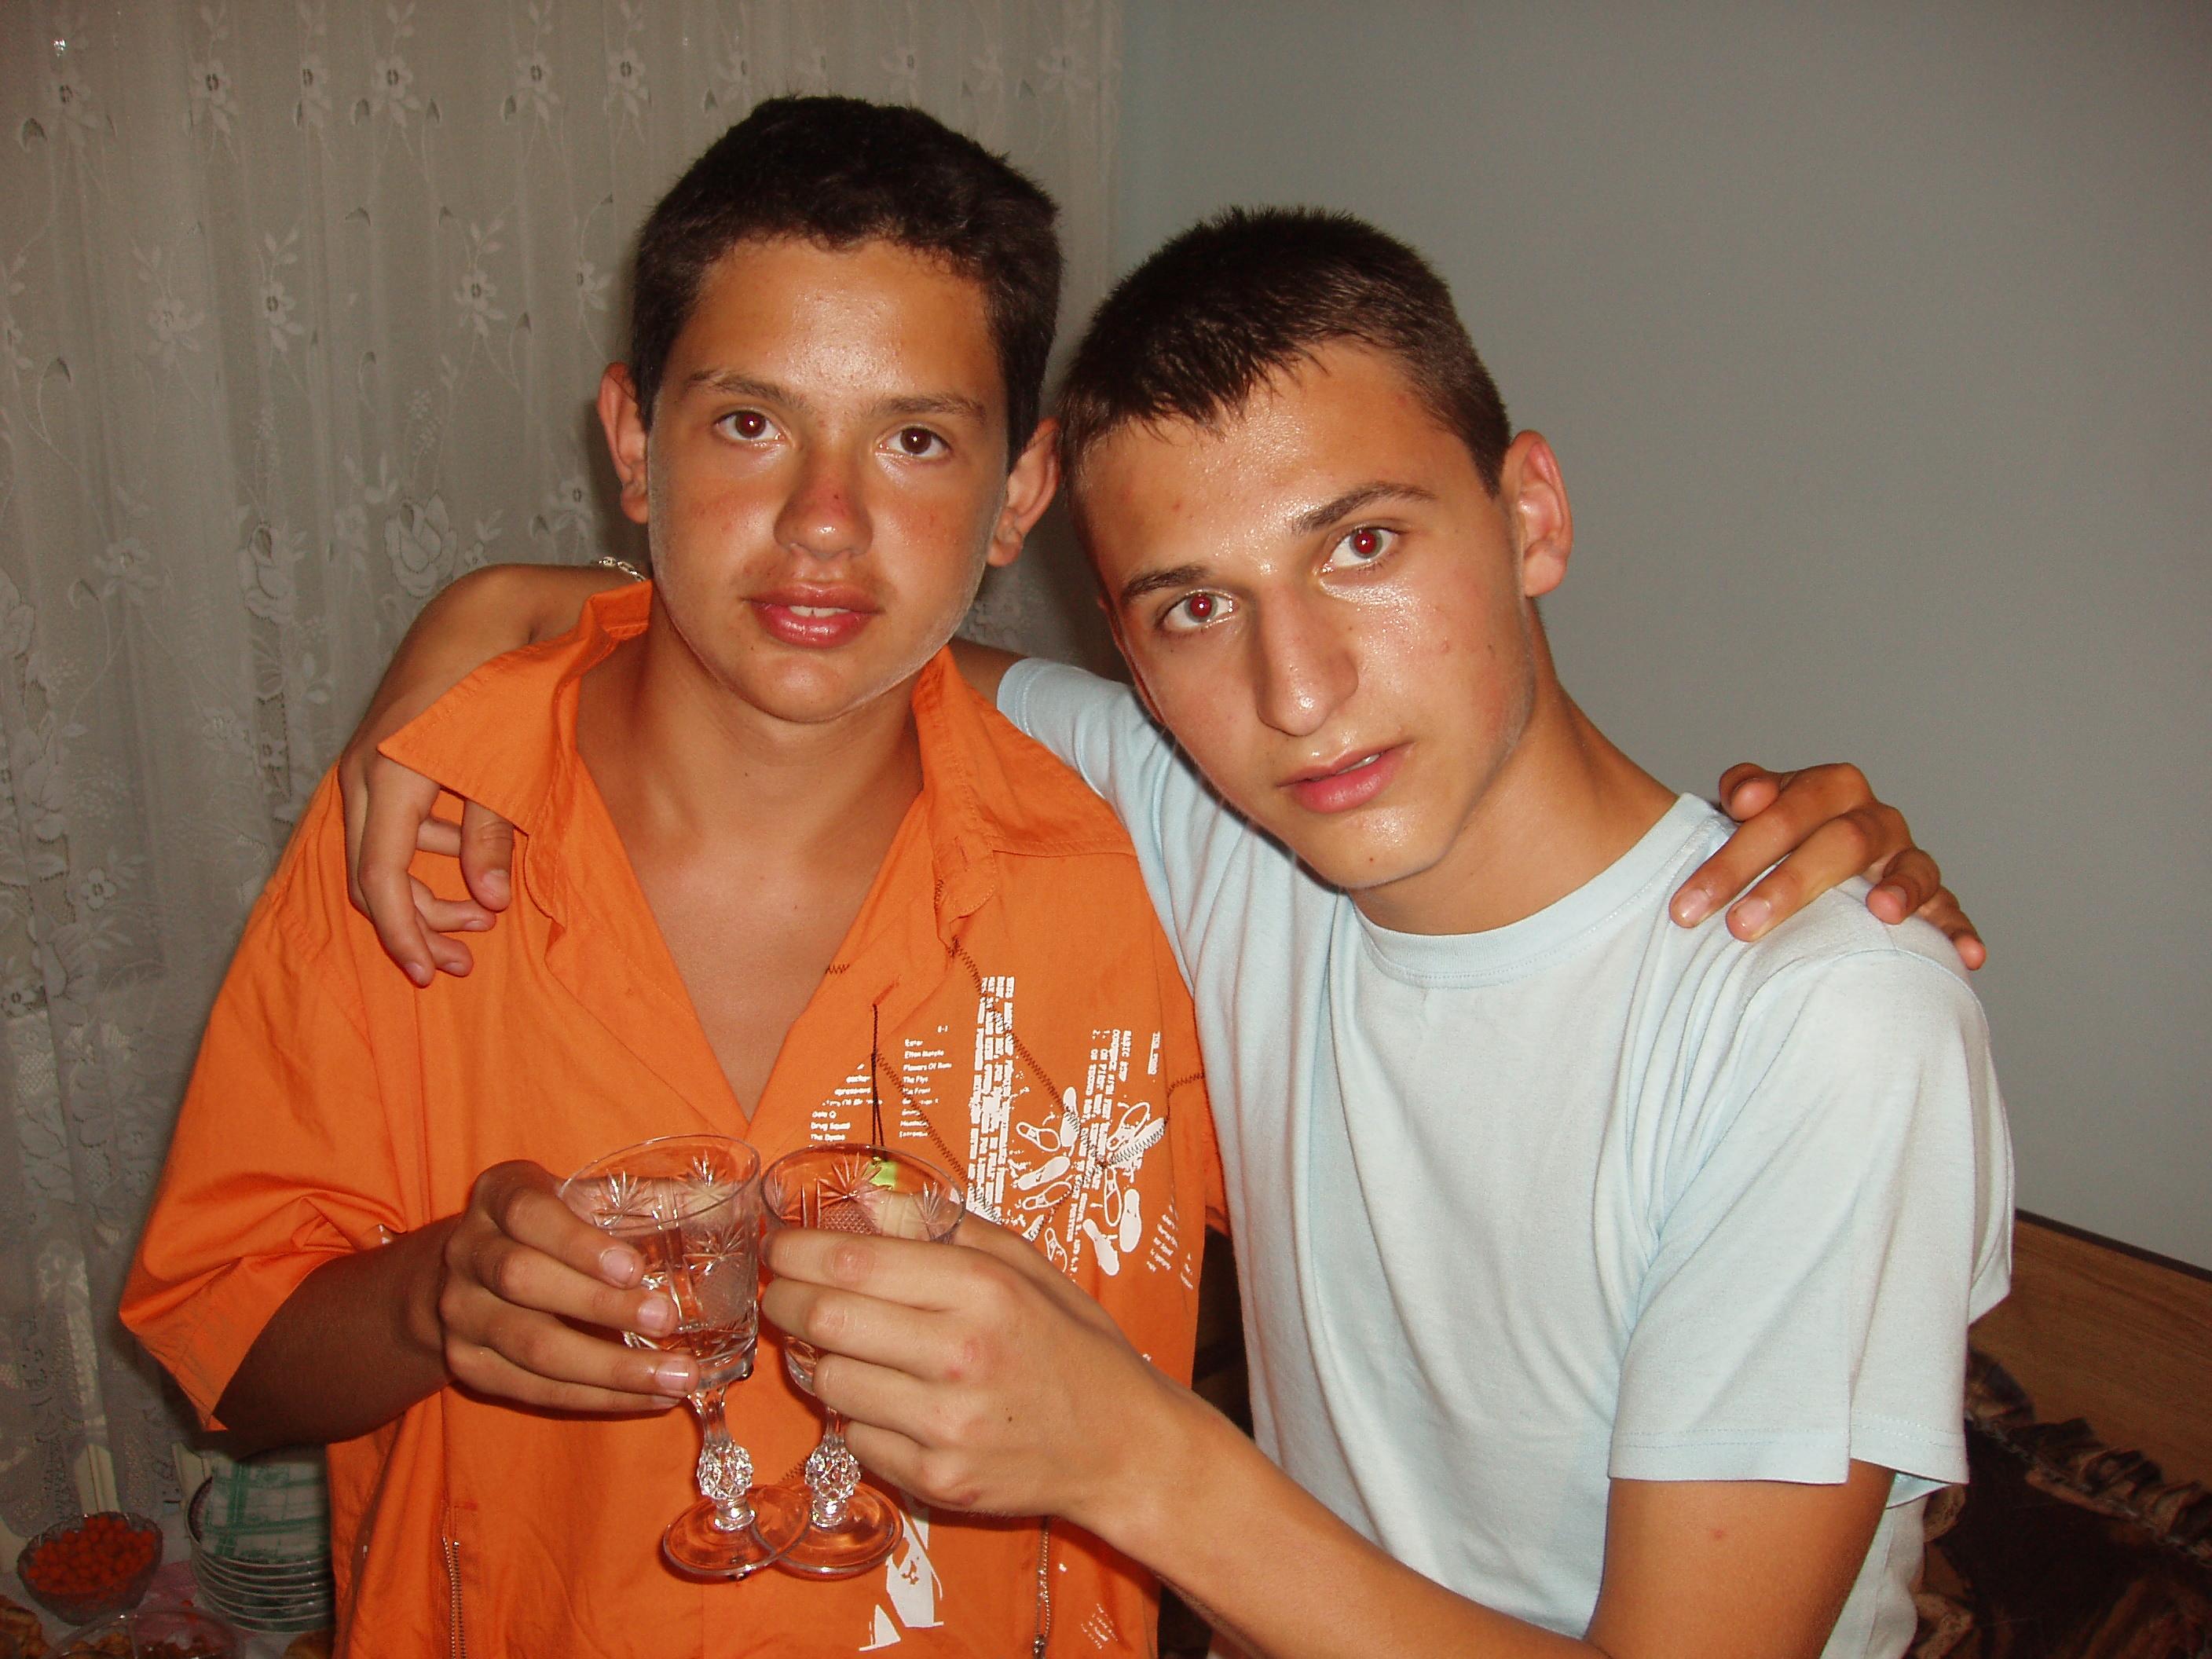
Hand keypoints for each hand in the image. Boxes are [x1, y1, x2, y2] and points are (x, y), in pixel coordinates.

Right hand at [337, 566, 588, 982]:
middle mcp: (365, 768)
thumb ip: (494, 831)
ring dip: (423, 887)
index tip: (430, 971)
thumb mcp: (514, 761)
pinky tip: (470, 857)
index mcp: (391, 773)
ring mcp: (368, 756)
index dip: (402, 932)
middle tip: (462, 958)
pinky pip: (387, 818)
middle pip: (368, 872)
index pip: (380, 876)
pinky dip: (422, 849)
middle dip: (413, 923)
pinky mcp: (384, 749)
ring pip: (376, 847)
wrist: (491, 606)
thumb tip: (489, 898)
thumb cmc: (512, 679)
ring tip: (482, 911)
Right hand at [433, 1160, 698, 1411]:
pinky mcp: (468, 1364)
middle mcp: (468, 1251)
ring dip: (609, 1369)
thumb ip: (641, 1197)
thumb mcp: (582, 1196)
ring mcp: (460, 1312)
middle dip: (599, 1306)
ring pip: (531, 1347)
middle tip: (668, 1320)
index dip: (578, 1243)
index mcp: (499, 1195)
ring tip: (677, 1376)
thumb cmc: (551, 1225)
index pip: (527, 1214)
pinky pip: (533, 1390)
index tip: (635, 1268)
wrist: (472, 1271)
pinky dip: (596, 1398)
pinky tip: (648, 1398)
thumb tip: (722, 1196)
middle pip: (523, 1281)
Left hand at [761, 1214, 1178, 1530]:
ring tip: (841, 1346)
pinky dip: (857, 1415)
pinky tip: (886, 1400)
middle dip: (787, 1301)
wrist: (1122, 1444)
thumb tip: (865, 1200)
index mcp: (983, 1289)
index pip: (854, 1262)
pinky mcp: (937, 1480)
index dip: (798, 1251)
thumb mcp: (1023, 1266)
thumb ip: (943, 1228)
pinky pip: (856, 1437)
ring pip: (830, 1381)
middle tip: (784, 1294)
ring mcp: (946, 1424)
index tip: (780, 1246)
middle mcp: (961, 1354)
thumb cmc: (1070, 1343)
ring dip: (819, 1359)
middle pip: (827, 1319)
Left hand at [1670, 763, 1985, 968]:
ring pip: (1910, 867)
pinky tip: (1968, 957)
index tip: (1691, 901)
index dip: (1737, 854)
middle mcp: (1874, 819)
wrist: (1808, 860)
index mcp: (1830, 789)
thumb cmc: (1771, 842)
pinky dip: (1960, 930)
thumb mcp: (1750, 813)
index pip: (1786, 811)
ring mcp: (1907, 857)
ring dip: (1899, 889)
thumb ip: (1745, 791)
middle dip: (1788, 884)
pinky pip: (1952, 911)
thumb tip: (1744, 797)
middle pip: (1840, 841)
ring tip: (1881, 912)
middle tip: (1740, 927)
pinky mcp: (1934, 899)